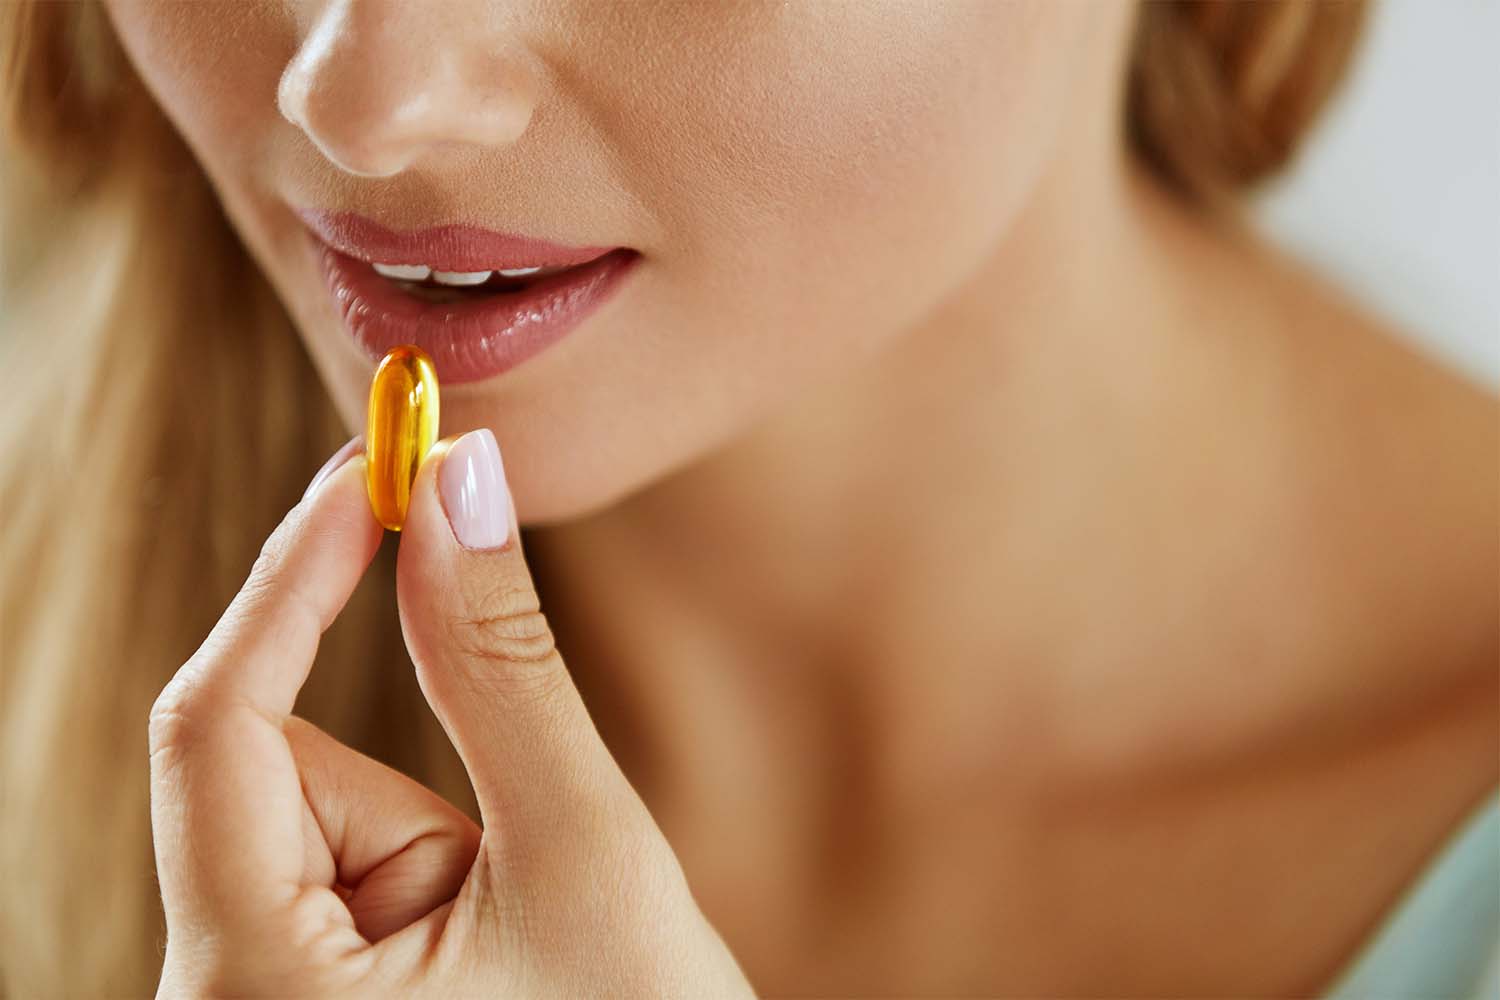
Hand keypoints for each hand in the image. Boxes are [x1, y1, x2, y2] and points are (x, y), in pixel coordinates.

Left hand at [148, 430, 753, 997]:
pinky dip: (425, 874)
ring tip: (524, 948)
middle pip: (287, 783)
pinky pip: (338, 872)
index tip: (378, 467)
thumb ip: (504, 664)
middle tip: (527, 882)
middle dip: (421, 798)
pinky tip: (495, 963)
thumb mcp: (585, 857)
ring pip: (323, 825)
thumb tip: (460, 479)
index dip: (296, 575)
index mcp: (251, 994)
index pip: (217, 724)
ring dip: (438, 845)